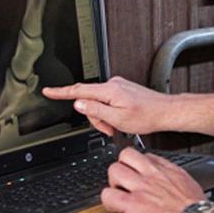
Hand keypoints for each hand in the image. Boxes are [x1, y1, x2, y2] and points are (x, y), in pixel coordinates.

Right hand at [42, 77, 169, 135]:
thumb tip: (79, 104)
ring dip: (104, 117)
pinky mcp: (122, 90)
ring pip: (99, 103)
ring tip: (118, 125)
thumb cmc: (147, 116)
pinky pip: (108, 101)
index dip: (61, 92)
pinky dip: (111, 112)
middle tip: (109, 128)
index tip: (49, 91)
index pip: (79, 90)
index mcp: (109, 90)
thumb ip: (96, 111)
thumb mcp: (118, 119)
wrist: (165, 112)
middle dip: (96, 117)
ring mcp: (118, 86)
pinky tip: (121, 119)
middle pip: (89, 101)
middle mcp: (113, 84)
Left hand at [101, 147, 206, 212]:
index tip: (137, 173)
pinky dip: (108, 201)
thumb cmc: (197, 210)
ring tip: (118, 193)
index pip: (145, 155)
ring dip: (113, 182)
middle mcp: (153, 174)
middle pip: (126, 155)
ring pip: (114, 170)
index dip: (138, 165)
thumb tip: (172, 185)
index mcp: (167, 169)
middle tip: (124, 182)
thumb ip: (175, 180)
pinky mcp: (133, 204)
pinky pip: (109, 195)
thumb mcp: (188, 185)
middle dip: (122, 167)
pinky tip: (114, 208)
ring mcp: (141, 187)